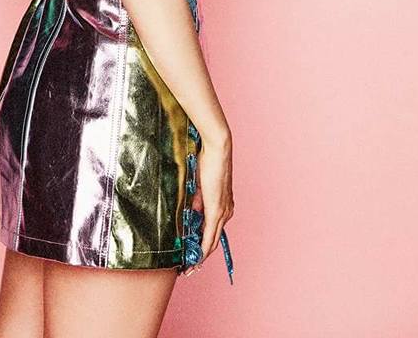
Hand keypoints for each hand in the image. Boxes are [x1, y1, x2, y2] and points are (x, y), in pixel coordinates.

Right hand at [192, 129, 233, 262]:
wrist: (217, 150)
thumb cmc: (209, 162)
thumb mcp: (201, 186)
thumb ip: (198, 201)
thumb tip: (193, 211)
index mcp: (224, 205)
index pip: (214, 231)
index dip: (204, 246)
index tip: (195, 256)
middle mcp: (226, 211)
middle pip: (214, 241)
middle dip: (202, 256)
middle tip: (191, 267)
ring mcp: (223, 211)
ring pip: (212, 240)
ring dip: (201, 254)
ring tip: (191, 265)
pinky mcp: (216, 210)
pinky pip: (209, 234)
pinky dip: (203, 247)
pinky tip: (197, 256)